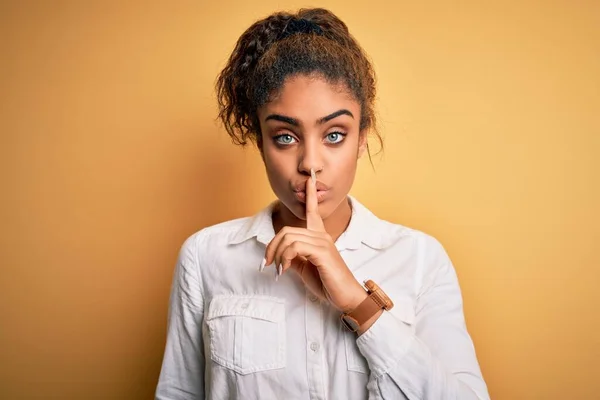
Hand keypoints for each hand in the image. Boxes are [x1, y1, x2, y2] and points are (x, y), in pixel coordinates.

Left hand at [262, 169, 366, 311]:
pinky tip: (285, 270)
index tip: (309, 180)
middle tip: (268, 264)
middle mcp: (321, 235)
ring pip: (288, 239)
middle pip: (286, 231)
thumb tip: (280, 255)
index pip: (313, 211)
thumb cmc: (327, 283)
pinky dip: (285, 259)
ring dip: (277, 256)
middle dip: (271, 247)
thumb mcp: (306, 268)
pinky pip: (295, 247)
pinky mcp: (322, 252)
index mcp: (319, 237)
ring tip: (279, 270)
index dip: (310, 195)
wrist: (346, 297)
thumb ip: (294, 258)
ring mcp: (323, 242)